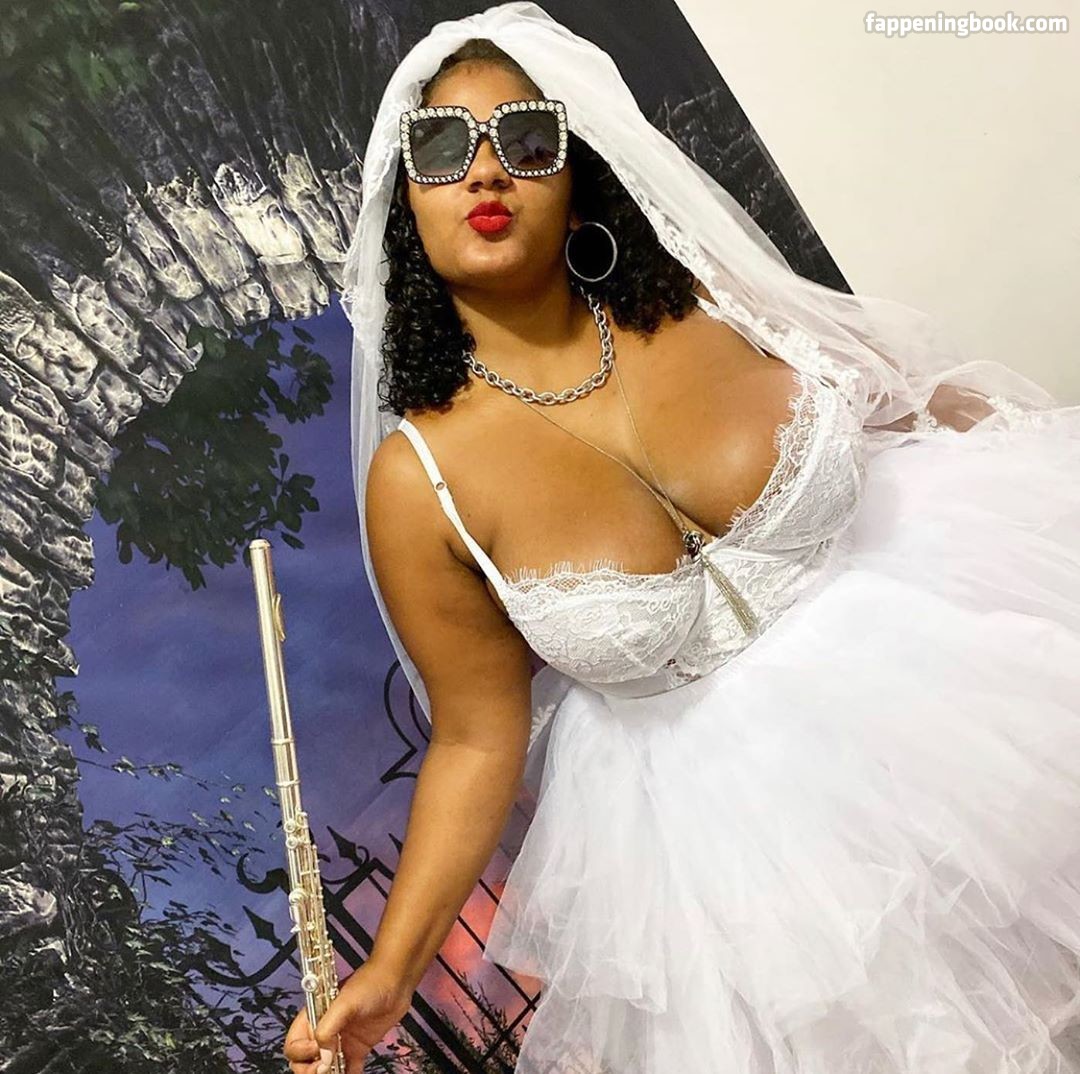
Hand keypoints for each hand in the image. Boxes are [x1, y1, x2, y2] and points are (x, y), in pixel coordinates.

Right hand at [283, 962, 411, 1073]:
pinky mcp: (357, 1048)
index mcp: (315, 1018)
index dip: (301, 1053)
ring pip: (325, 1069)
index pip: (295, 1044)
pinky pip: (348, 1070)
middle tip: (325, 1070)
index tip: (317, 1051)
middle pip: (305, 1062)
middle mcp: (325, 1032)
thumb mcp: (345, 1002)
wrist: (396, 981)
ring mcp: (341, 1042)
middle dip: (310, 1070)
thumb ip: (328, 1028)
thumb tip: (323, 1055)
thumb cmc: (370, 982)